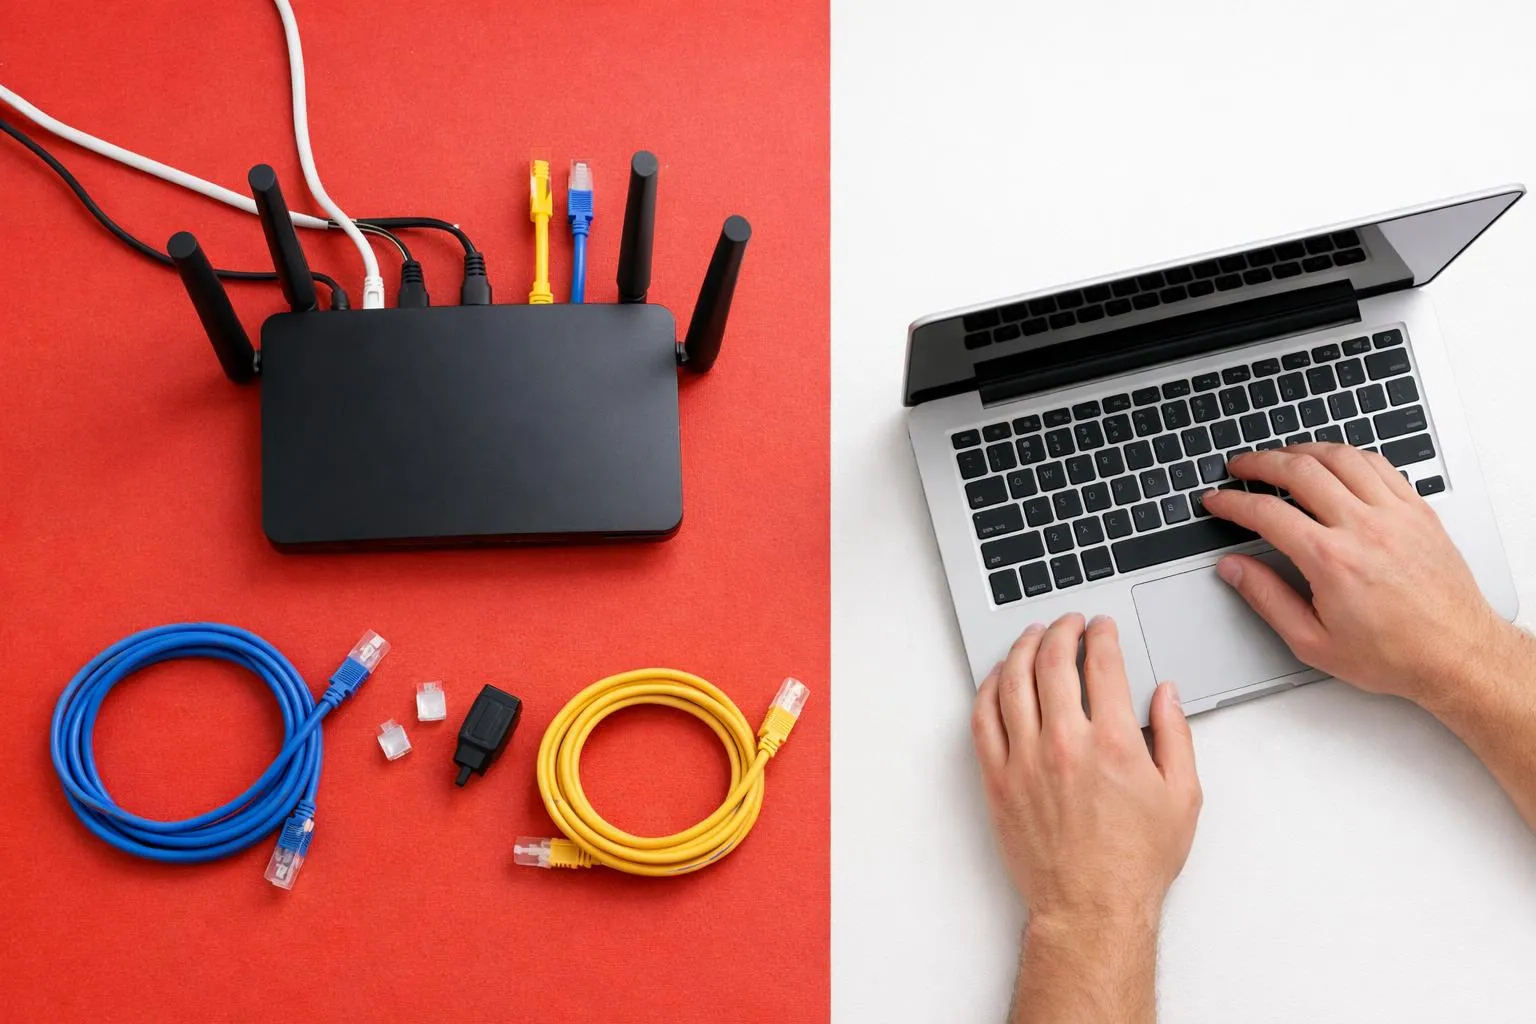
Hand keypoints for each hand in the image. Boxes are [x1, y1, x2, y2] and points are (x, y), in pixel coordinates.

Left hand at [972, 614, 1201, 926]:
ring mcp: (1025, 760)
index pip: (1102, 664)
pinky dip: (988, 689)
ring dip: (1021, 649)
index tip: (1102, 627)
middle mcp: (1064, 744)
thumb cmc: (1134, 861)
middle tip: (1068, 622)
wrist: (1090, 907)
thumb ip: (1177, 736)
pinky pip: (983, 719)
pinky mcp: (998, 780)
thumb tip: (1166, 694)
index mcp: (1115, 744)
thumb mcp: (1182, 797)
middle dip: (1061, 630)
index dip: (1103, 635)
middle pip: (1052, 661)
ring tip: (1031, 636)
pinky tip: (998, 678)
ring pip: (1012, 682)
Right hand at [1203, 443, 1507, 705]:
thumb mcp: (1313, 641)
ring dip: (1303, 450)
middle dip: (1260, 462)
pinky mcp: (1418, 512)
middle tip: (1240, 466)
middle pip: (1300, 471)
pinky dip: (1349, 456)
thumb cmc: (1393, 654)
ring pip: (1340, 458)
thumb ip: (1266, 598)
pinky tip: (1334, 462)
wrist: (1456, 655)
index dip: (1232, 502)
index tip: (1217, 500)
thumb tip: (1234, 569)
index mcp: (1331, 560)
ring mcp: (1395, 515)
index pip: (1266, 513)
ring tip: (1282, 456)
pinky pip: (1379, 465)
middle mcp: (1364, 528)